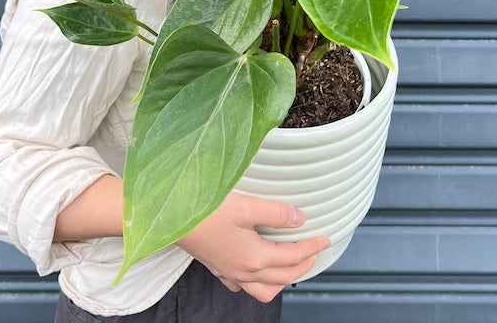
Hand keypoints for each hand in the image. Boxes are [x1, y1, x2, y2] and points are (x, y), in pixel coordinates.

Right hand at [177, 192, 329, 302]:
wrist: (171, 218)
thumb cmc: (205, 211)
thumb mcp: (245, 206)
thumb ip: (275, 213)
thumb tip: (299, 218)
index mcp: (254, 257)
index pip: (293, 257)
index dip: (312, 247)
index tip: (325, 239)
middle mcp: (244, 271)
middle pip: (283, 276)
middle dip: (303, 264)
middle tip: (314, 251)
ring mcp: (229, 272)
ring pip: (264, 290)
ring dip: (282, 279)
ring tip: (290, 264)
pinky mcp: (217, 268)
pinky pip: (242, 285)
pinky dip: (256, 281)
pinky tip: (256, 268)